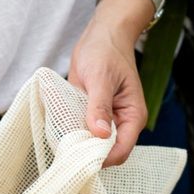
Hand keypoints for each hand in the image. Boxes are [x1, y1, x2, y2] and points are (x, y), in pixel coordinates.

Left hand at [69, 0, 151, 166]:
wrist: (101, 34)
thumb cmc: (105, 51)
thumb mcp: (100, 78)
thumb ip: (99, 107)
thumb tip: (100, 134)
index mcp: (132, 116)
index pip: (121, 150)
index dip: (103, 159)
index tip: (80, 158)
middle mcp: (121, 122)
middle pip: (106, 151)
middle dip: (88, 153)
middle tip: (66, 150)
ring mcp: (106, 119)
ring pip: (93, 143)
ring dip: (78, 143)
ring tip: (61, 139)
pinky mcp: (92, 114)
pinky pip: (82, 131)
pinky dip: (72, 132)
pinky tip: (60, 128)